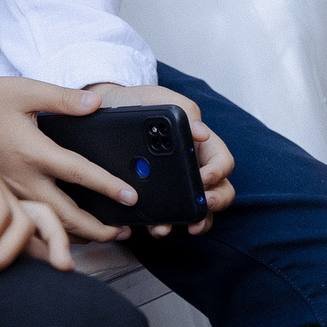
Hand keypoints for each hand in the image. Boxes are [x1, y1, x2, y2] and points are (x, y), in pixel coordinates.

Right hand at [0, 68, 138, 243]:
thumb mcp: (23, 90)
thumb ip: (62, 99)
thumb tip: (96, 103)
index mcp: (32, 151)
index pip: (79, 173)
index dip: (107, 186)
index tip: (131, 197)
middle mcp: (22, 177)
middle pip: (64, 213)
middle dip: (96, 228)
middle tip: (122, 232)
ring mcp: (8, 189)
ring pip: (45, 221)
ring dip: (75, 233)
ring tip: (100, 236)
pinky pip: (27, 218)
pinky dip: (48, 230)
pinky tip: (60, 231)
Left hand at [88, 83, 236, 236]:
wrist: (103, 111)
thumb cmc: (135, 102)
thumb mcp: (156, 97)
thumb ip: (181, 108)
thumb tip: (201, 131)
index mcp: (198, 142)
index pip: (222, 161)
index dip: (218, 172)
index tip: (203, 178)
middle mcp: (193, 167)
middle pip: (220, 190)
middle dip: (216, 201)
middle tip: (203, 204)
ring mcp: (178, 186)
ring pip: (199, 211)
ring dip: (195, 221)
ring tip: (181, 223)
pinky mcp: (157, 199)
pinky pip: (169, 218)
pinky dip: (166, 226)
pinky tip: (155, 228)